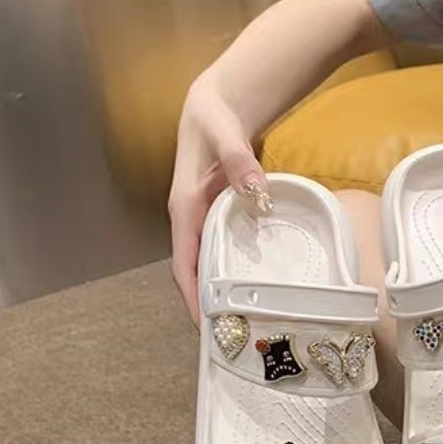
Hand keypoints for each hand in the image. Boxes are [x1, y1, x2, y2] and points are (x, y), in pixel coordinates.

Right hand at [168, 80, 270, 322]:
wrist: (218, 105)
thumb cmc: (216, 119)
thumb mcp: (225, 133)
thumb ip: (239, 160)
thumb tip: (255, 189)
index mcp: (185, 208)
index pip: (184, 262)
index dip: (193, 295)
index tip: (205, 325)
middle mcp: (191, 220)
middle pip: (196, 273)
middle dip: (209, 305)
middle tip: (231, 338)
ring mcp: (206, 221)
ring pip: (211, 266)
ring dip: (223, 294)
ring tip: (245, 325)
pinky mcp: (221, 219)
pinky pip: (226, 253)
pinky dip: (236, 274)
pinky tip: (258, 291)